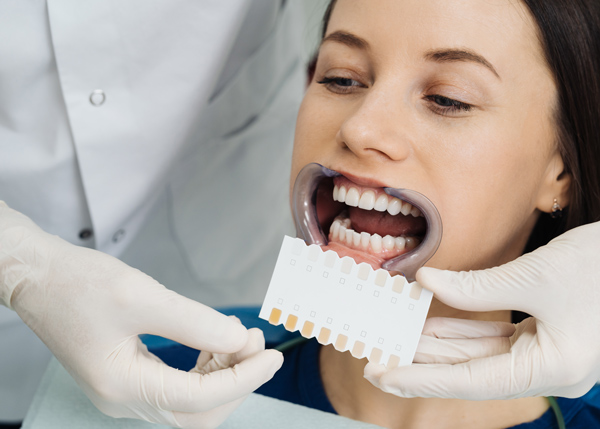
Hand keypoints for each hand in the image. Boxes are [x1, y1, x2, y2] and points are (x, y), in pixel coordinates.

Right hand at [0, 202, 282, 427]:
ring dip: (222, 372)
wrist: (41, 277)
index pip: (199, 398)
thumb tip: (239, 339)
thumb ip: (195, 323)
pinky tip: (216, 340)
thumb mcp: (143, 297)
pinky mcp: (128, 376)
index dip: (243, 379)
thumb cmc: (80, 284)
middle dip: (235, 380)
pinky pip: (177, 384)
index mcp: (123, 386)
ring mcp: (125, 391)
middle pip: (198, 411)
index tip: (272, 356)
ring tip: (240, 335)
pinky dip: (204, 366)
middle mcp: (123, 399)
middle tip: (257, 343)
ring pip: (190, 400)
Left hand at [364, 221, 599, 399]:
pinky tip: (432, 326)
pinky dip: (464, 331)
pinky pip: (495, 339)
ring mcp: (547, 353)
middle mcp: (547, 370)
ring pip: (480, 355)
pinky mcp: (545, 335)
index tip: (382, 375)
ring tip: (398, 338)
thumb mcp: (535, 275)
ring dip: (439, 345)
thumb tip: (427, 282)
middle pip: (470, 371)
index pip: (469, 380)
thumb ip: (476, 286)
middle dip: (422, 363)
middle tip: (379, 357)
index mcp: (551, 368)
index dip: (421, 377)